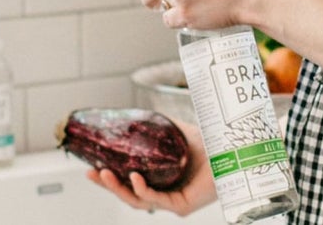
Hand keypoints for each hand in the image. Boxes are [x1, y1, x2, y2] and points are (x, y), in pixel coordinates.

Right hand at [84, 118, 216, 215]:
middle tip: (92, 173)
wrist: (230, 147)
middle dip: (108, 186)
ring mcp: (173, 202)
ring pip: (139, 201)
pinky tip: (133, 179)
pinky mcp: (182, 206)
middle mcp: (165, 194)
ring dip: (119, 189)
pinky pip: (158, 199)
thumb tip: (133, 116)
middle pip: (129, 195)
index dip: (110, 179)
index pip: (129, 184)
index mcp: (160, 181)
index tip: (92, 168)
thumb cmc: (209, 143)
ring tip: (105, 175)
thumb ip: (157, 128)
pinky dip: (143, 190)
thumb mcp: (175, 133)